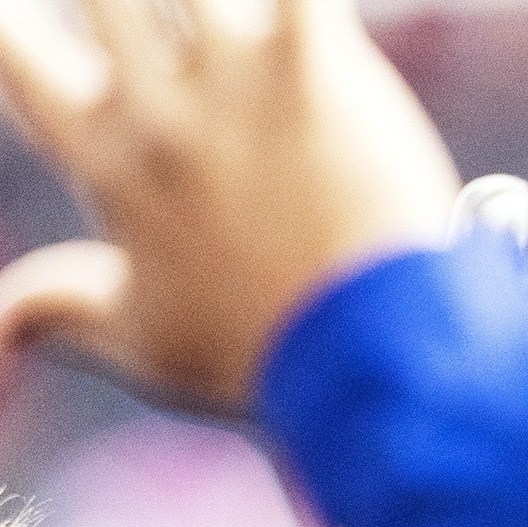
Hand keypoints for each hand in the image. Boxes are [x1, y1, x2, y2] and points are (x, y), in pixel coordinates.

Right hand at [0, 0, 457, 411]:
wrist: (367, 364)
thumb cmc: (263, 359)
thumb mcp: (143, 346)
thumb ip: (60, 312)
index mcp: (107, 162)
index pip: (15, 56)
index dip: (11, 29)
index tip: (22, 24)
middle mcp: (156, 111)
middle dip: (118, 3)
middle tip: (148, 20)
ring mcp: (235, 83)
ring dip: (204, 0)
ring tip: (226, 16)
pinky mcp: (318, 71)